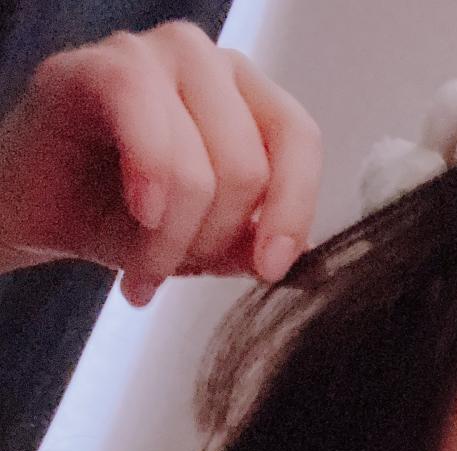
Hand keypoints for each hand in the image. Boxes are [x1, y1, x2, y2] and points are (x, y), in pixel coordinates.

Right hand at [0, 20, 322, 305]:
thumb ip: (247, 244)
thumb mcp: (200, 245)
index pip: (299, 139)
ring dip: (172, 236)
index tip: (269, 270)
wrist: (39, 215)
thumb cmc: (121, 218)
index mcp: (247, 99)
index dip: (292, 210)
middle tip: (174, 271)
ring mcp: (155, 55)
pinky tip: (140, 215)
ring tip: (142, 266)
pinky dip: (148, 179)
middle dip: (211, 240)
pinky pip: (143, 113)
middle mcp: (209, 65)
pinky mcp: (100, 65)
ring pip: (200, 163)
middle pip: (248, 166)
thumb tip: (287, 254)